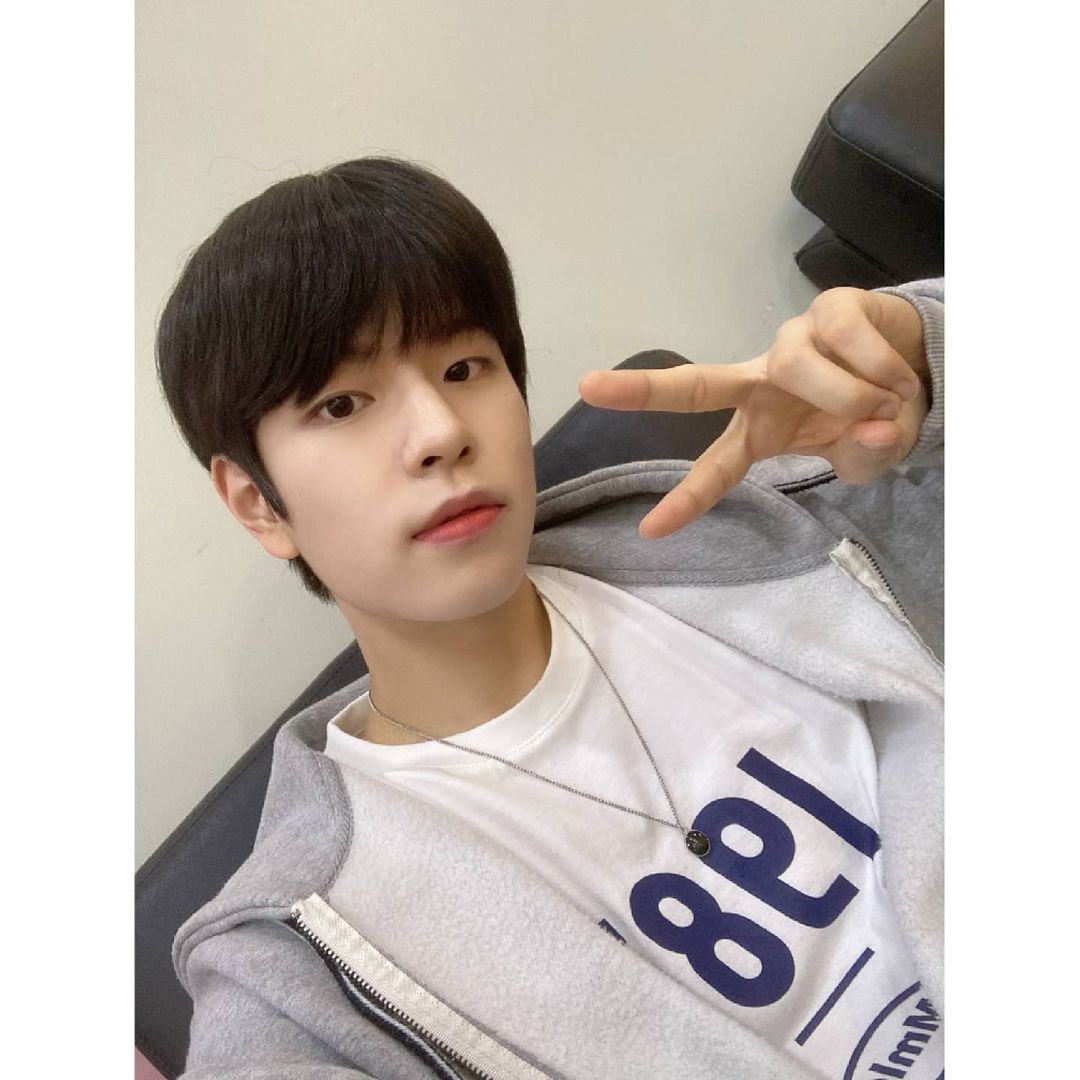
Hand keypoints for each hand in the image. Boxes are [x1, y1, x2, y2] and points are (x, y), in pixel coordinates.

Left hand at [577, 288, 928, 538]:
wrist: (918, 360)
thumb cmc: (874, 414)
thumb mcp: (870, 452)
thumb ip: (867, 452)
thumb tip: (875, 427)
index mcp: (761, 429)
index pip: (716, 468)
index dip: (687, 501)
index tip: (649, 531)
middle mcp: (762, 382)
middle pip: (694, 385)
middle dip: (643, 390)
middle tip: (588, 388)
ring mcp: (790, 343)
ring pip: (794, 367)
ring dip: (846, 394)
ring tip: (887, 403)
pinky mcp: (827, 309)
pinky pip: (843, 338)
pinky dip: (877, 365)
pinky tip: (899, 378)